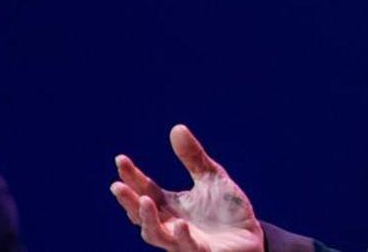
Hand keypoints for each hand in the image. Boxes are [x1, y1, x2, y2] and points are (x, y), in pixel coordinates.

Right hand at [111, 124, 262, 251]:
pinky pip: (188, 247)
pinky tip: (181, 224)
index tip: (120, 159)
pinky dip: (182, 237)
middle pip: (142, 213)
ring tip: (145, 200)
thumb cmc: (227, 210)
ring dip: (148, 219)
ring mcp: (183, 241)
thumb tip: (176, 127)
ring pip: (157, 234)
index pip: (145, 189)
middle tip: (117, 186)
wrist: (250, 237)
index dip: (131, 176)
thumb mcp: (212, 178)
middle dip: (128, 201)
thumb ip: (193, 158)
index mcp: (170, 206)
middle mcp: (170, 224)